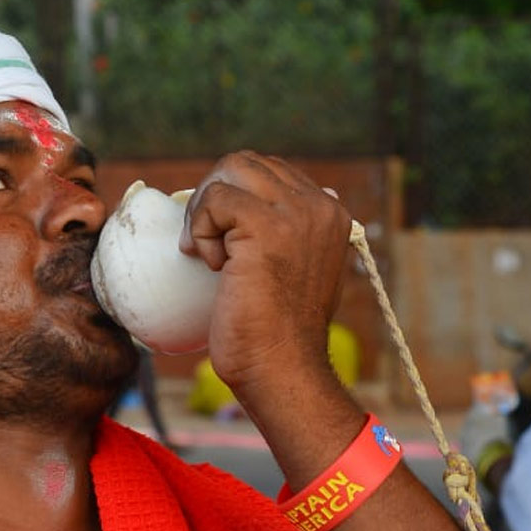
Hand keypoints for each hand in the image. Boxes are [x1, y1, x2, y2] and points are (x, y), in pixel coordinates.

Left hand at [181, 151, 351, 402]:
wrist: (281, 368)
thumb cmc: (274, 332)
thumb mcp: (289, 271)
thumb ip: (282, 235)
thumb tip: (239, 212)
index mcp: (330, 212)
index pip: (268, 171)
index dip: (231, 198)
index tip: (222, 242)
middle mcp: (320, 205)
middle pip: (245, 162)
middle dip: (212, 197)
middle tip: (204, 244)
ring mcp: (297, 213)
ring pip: (230, 171)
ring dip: (204, 211)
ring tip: (210, 255)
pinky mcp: (266, 226)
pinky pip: (215, 199)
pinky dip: (201, 230)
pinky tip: (213, 266)